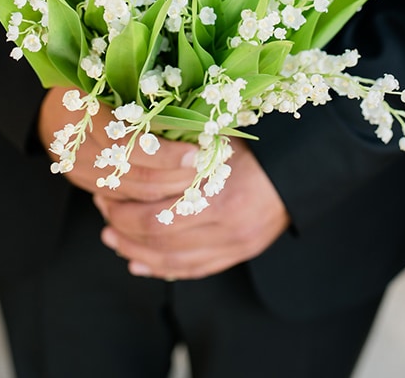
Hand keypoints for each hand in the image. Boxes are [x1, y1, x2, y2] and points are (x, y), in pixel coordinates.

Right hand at [37, 86, 195, 199]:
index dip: (164, 152)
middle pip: (133, 172)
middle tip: (205, 168)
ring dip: (168, 190)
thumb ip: (143, 87)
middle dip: (174, 175)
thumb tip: (196, 97)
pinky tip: (175, 187)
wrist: (52, 102)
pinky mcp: (83, 182)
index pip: (127, 143)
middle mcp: (79, 143)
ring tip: (198, 179)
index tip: (196, 151)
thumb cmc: (93, 78)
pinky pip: (124, 198)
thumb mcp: (114, 71)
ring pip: (132, 191)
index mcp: (85, 108)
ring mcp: (79, 167)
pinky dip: (151, 196)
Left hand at [94, 138, 290, 279]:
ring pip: (173, 260)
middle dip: (123, 225)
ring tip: (112, 238)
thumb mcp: (220, 135)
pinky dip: (162, 269)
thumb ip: (183, 146)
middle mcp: (226, 225)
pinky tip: (139, 264)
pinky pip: (193, 269)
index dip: (123, 206)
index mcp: (218, 192)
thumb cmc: (256, 143)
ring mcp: (235, 244)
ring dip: (135, 251)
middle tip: (103, 209)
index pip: (156, 214)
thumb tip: (134, 143)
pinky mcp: (240, 253)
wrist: (301, 166)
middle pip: (159, 238)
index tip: (105, 189)